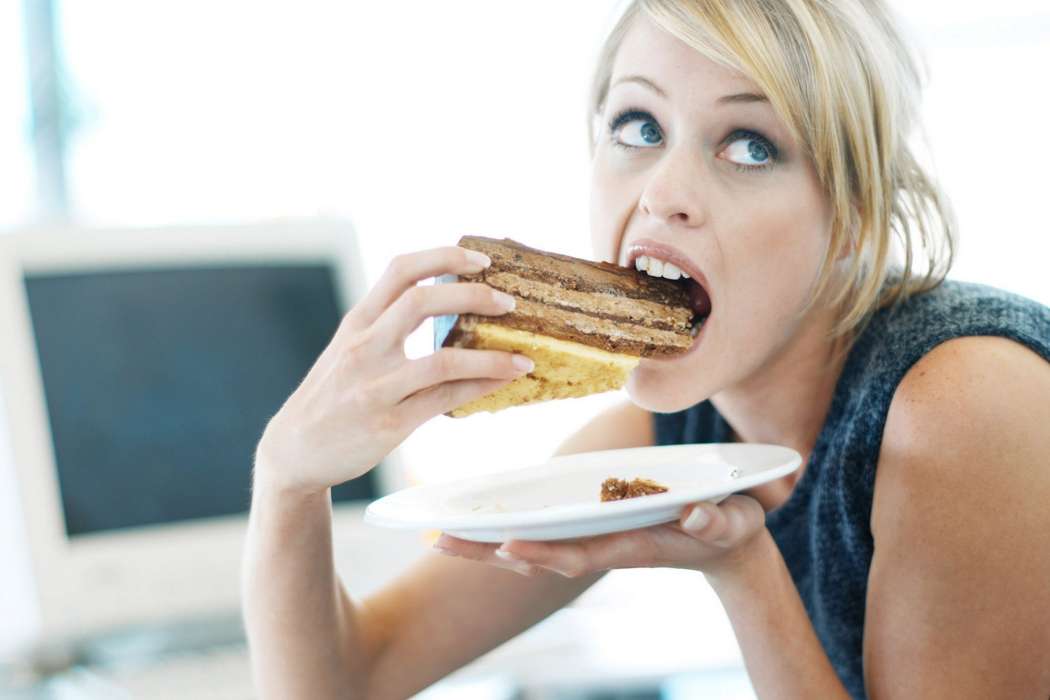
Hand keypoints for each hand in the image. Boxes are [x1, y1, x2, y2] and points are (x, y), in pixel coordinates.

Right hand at [255, 245, 533, 494]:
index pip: (400, 271)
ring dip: (492, 357)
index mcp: (357, 322)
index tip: (480, 260)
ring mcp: (375, 387)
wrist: (295, 452)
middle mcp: (364, 348)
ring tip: (523, 357)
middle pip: (421, 301)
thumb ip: (386, 325)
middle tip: (509, 302)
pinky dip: (479, 388)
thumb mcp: (349, 350)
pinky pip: (444, 400)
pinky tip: (502, 383)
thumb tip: (444, 302)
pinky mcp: (389, 423)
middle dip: (473, 296)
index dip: (443, 258)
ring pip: (442, 359)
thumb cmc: (332, 396)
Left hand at [432, 495, 767, 578]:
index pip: (579, 553)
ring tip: (439, 536)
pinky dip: (505, 533)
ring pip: (532, 545)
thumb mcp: (733, 521)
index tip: (506, 548)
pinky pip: (540, 533)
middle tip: (440, 540)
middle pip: (538, 554)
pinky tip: (474, 525)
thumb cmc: (732, 527)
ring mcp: (593, 539)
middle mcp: (603, 545)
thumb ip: (718, 522)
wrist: (727, 544)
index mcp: (631, 545)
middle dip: (490, 550)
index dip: (543, 552)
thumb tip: (696, 519)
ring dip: (486, 544)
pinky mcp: (590, 529)